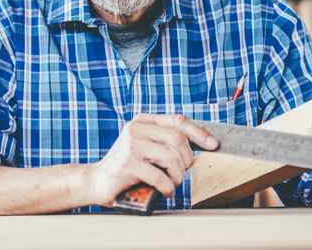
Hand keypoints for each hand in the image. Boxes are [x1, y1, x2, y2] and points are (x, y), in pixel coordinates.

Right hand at [84, 114, 218, 205]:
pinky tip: (164, 191)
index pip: (178, 120)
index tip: (213, 145)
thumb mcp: (147, 147)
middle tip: (181, 174)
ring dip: (177, 176)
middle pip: (177, 139)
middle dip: (186, 160)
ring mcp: (131, 145)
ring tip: (172, 184)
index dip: (199, 132)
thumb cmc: (128, 167)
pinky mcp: (128, 164)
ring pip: (171, 157)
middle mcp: (137, 128)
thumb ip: (166, 142)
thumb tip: (202, 144)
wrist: (97, 181)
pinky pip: (159, 176)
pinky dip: (167, 187)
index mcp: (143, 121)